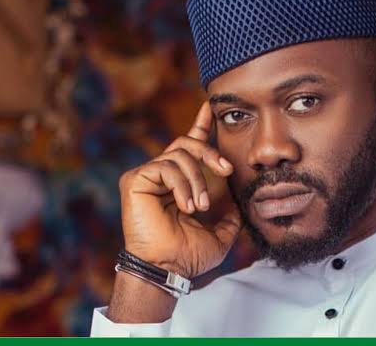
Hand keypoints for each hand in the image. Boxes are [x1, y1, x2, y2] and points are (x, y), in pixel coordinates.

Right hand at [118, 102, 240, 277]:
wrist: (169, 268)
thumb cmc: (189, 255)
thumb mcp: (221, 233)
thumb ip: (230, 215)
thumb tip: (240, 203)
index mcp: (180, 182)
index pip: (190, 146)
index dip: (201, 125)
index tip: (210, 107)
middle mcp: (162, 175)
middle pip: (187, 143)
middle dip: (211, 152)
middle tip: (226, 169)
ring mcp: (147, 176)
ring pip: (178, 154)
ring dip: (197, 179)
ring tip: (200, 206)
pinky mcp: (135, 180)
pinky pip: (165, 166)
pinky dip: (181, 185)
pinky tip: (186, 206)